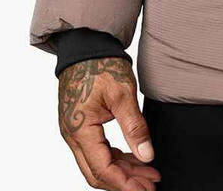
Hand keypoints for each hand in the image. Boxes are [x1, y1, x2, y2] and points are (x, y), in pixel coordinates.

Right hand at [58, 57, 161, 189]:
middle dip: (124, 183)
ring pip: (97, 163)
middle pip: (97, 172)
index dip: (124, 183)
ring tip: (148, 175)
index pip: (102, 169)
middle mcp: (73, 135)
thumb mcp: (122, 94)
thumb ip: (135, 127)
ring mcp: (75, 132)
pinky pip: (97, 151)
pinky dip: (116, 158)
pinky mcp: (81, 125)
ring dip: (122, 172)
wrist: (86, 45)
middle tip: (150, 186)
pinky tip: (134, 159)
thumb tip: (146, 155)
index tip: (144, 189)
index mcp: (80, 130)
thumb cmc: (101, 64)